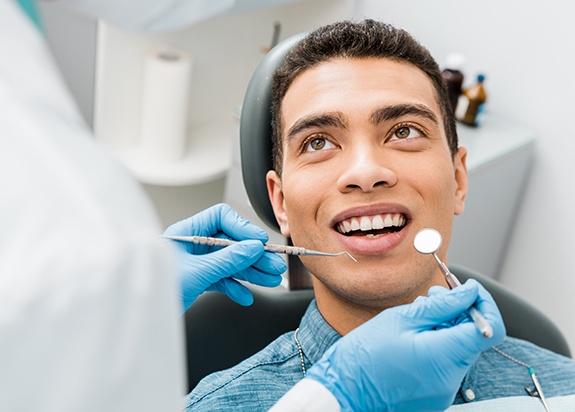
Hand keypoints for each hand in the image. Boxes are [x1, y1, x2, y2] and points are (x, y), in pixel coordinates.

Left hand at [163, 204, 286, 311]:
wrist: (141, 317)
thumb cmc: (155, 291)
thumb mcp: (197, 272)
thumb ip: (227, 260)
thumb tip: (252, 248)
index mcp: (186, 232)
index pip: (221, 218)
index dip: (242, 228)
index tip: (259, 242)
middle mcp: (191, 245)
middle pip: (230, 242)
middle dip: (253, 255)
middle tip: (273, 264)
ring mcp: (195, 263)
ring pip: (229, 262)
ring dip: (250, 271)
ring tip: (269, 279)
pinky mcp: (197, 280)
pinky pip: (222, 279)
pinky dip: (235, 287)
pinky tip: (245, 296)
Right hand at [305, 279, 504, 411]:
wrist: (343, 391)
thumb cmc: (364, 355)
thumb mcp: (401, 319)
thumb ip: (441, 306)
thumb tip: (469, 292)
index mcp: (444, 357)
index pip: (490, 329)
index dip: (484, 304)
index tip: (468, 290)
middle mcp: (451, 379)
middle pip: (473, 338)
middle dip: (459, 312)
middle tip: (433, 296)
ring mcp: (444, 391)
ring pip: (459, 349)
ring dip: (446, 328)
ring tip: (416, 317)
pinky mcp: (434, 396)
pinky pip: (446, 364)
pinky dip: (437, 346)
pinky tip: (413, 337)